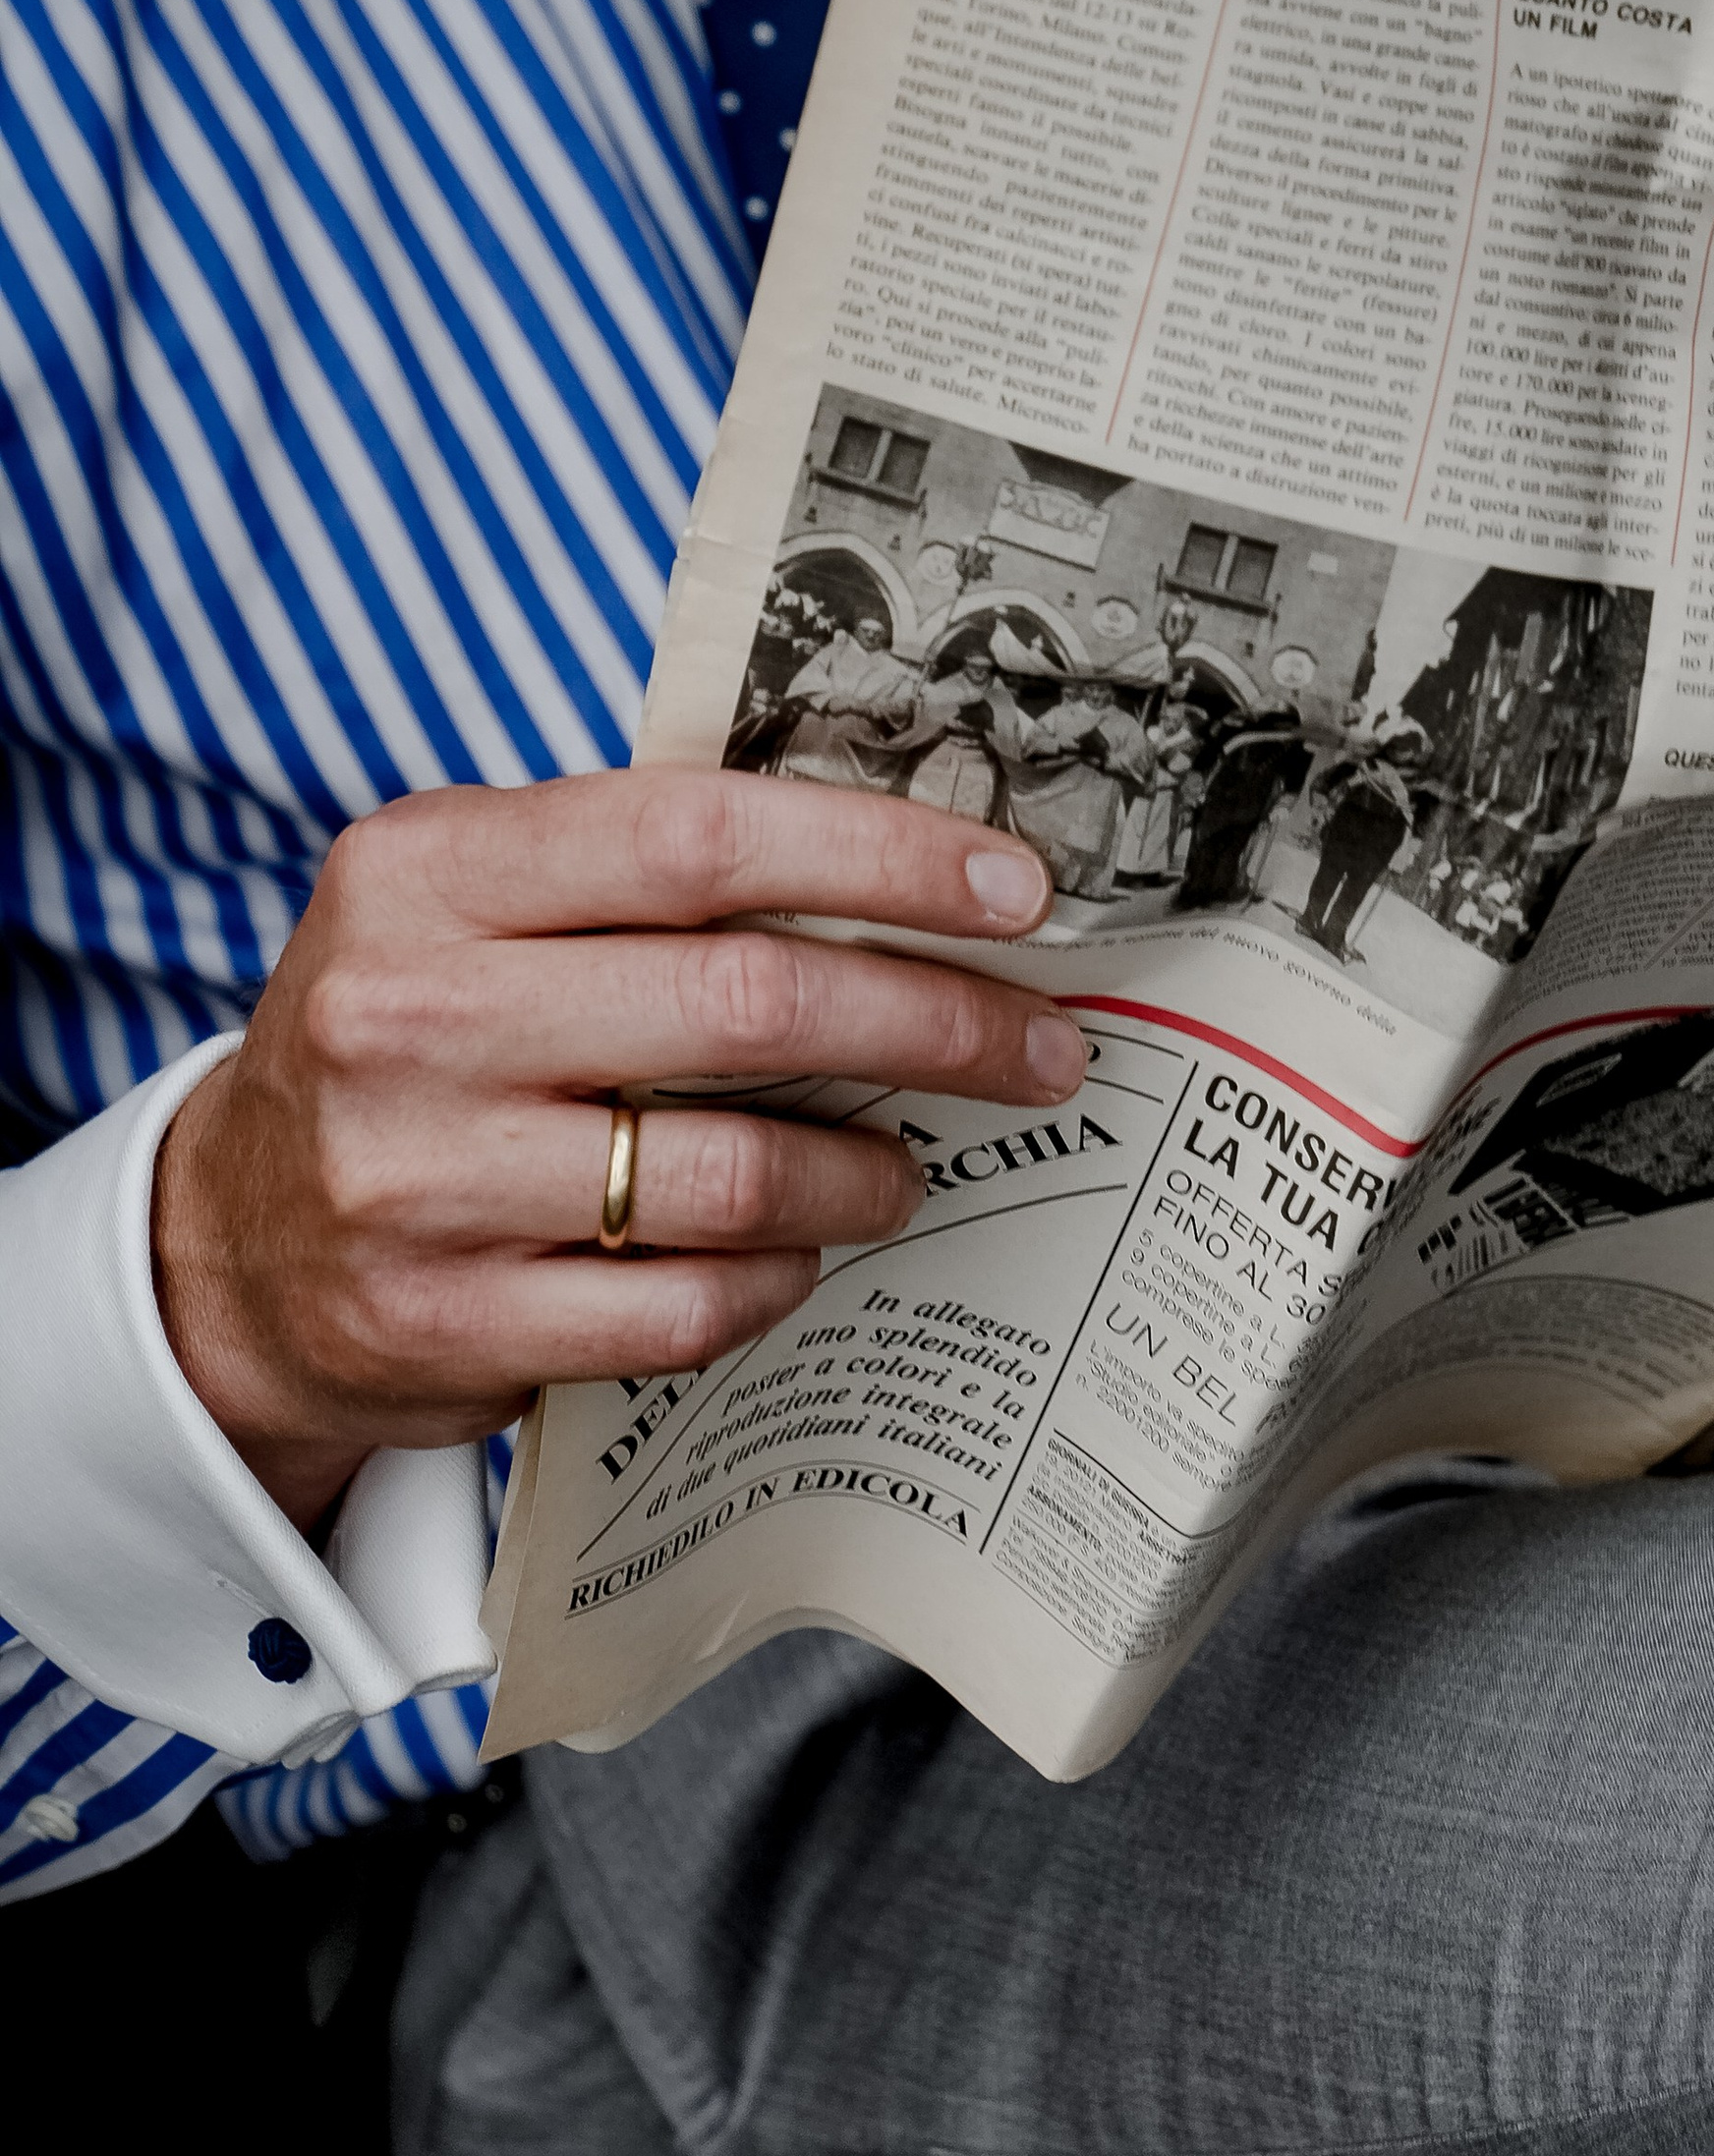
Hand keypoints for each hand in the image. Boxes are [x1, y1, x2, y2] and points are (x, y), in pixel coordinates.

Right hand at [152, 768, 1078, 1528]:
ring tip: (910, 1163)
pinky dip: (778, 1276)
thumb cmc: (411, 1039)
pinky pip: (684, 1308)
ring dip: (866, 1170)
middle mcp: (409, 1014)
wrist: (231, 1244)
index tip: (1013, 893)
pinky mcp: (445, 1321)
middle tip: (1040, 1046)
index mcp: (427, 870)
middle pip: (747, 1005)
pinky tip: (801, 1250)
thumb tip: (907, 854)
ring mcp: (418, 1179)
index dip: (881, 857)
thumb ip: (641, 864)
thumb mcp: (470, 903)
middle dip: (936, 1023)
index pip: (698, 833)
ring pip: (730, 1174)